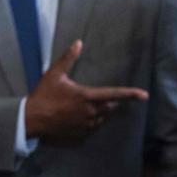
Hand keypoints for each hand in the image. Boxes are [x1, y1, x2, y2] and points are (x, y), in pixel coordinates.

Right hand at [25, 40, 147, 138]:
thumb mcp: (54, 74)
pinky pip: (94, 126)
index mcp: (86, 97)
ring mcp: (87, 124)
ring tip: (90, 105)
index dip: (130, 94)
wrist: (32, 119)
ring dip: (102, 111)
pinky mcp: (81, 133)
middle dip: (110, 101)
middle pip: (110, 106)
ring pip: (103, 117)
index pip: (114, 94)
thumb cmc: (43, 95)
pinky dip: (94, 120)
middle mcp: (91, 112)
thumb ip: (68, 58)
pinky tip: (83, 116)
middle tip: (99, 96)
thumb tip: (78, 43)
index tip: (144, 95)